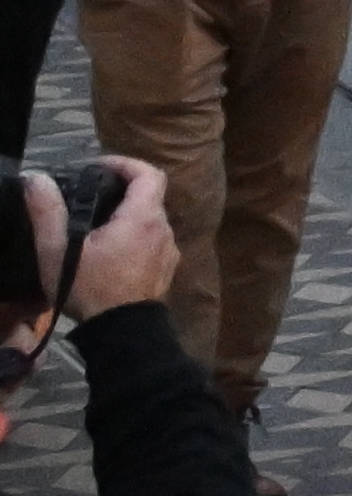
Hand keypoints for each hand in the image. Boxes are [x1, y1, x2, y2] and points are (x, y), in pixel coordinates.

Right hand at [58, 165, 173, 318]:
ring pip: (149, 220)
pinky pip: (151, 241)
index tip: (98, 167)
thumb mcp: (58, 250)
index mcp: (144, 218)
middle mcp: (164, 229)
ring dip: (126, 215)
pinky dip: (133, 235)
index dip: (125, 163)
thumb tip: (37, 180)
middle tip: (88, 196)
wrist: (121, 332)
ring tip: (93, 224)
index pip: (148, 173)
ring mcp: (169, 250)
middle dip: (120, 190)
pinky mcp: (166, 268)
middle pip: (148, 196)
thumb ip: (47, 212)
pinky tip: (108, 250)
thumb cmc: (90, 288)